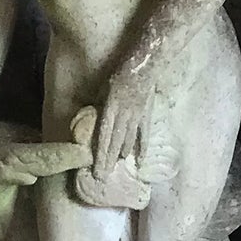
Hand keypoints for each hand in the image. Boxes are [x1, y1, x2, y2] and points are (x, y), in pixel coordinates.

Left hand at [95, 61, 154, 178]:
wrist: (145, 63)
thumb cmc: (121, 71)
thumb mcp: (105, 86)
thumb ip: (100, 104)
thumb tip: (94, 121)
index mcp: (111, 107)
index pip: (103, 136)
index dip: (99, 154)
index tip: (96, 169)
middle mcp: (123, 114)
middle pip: (114, 142)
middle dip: (108, 160)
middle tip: (103, 177)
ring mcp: (137, 116)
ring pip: (128, 140)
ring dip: (121, 155)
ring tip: (116, 168)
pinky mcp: (147, 115)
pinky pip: (144, 134)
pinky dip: (142, 148)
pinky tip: (140, 160)